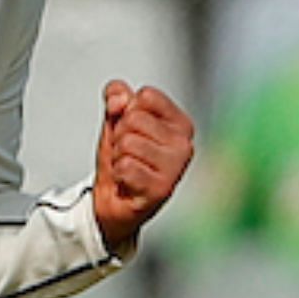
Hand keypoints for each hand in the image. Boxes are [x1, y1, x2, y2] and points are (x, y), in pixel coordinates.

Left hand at [93, 80, 194, 252]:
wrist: (114, 201)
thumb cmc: (122, 159)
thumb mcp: (116, 120)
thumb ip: (117, 96)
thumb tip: (119, 98)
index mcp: (180, 123)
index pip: (147, 96)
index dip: (128, 110)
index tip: (132, 130)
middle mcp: (184, 144)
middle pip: (134, 119)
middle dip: (120, 136)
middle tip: (127, 153)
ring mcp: (176, 167)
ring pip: (128, 143)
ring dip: (118, 156)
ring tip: (128, 167)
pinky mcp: (162, 188)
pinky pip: (125, 166)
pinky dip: (119, 174)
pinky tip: (129, 182)